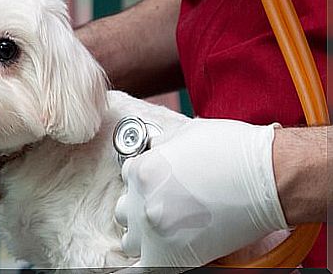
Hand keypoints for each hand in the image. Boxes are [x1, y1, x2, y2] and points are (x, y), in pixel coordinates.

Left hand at [115, 118, 288, 267]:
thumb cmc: (233, 152)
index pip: (129, 176)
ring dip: (143, 233)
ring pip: (130, 239)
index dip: (147, 178)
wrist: (268, 178)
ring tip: (166, 229)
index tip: (162, 183)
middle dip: (141, 205)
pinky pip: (139, 270)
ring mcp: (154, 231)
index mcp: (143, 171)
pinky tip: (153, 257)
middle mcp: (142, 202)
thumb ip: (161, 145)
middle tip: (166, 204)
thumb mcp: (187, 134)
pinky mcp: (170, 257)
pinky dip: (140, 266)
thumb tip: (154, 150)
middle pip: (126, 209)